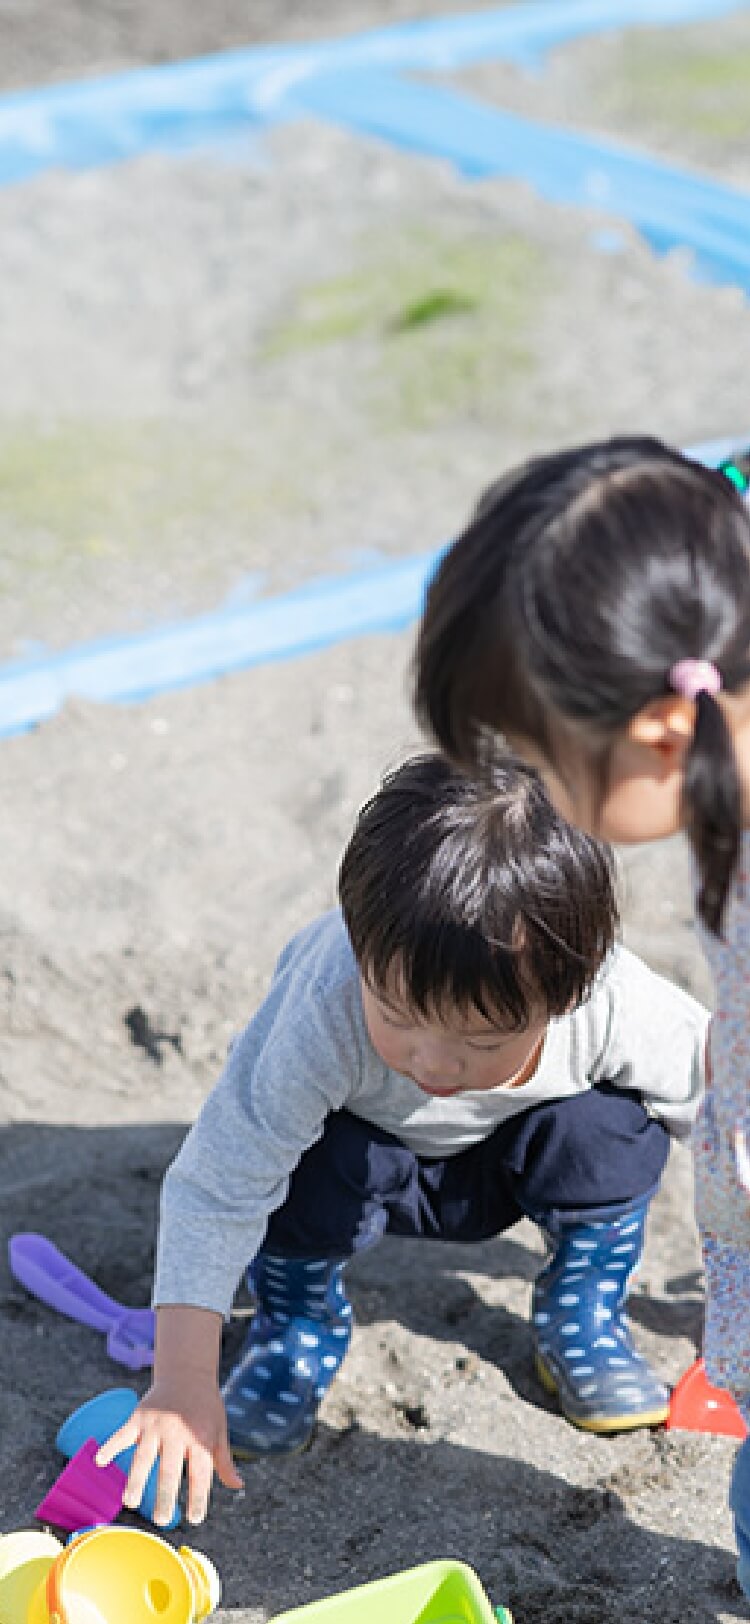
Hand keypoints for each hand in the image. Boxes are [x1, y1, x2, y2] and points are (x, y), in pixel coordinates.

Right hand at [95, 1375, 242, 1526]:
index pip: (200, 1473)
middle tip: (161, 1520)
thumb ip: (223, 1461)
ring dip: (136, 1479)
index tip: (195, 1519)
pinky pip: (122, 1434)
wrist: (187, 1372)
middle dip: (165, 1495)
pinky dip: (110, 1446)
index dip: (199, 1496)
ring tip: (130, 1502)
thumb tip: (238, 1486)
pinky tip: (100, 1461)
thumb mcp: (219, 1431)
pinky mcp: (138, 1417)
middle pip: (170, 1468)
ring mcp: (155, 1425)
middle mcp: (177, 1432)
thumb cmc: (206, 1407)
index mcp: (199, 1437)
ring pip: (144, 1456)